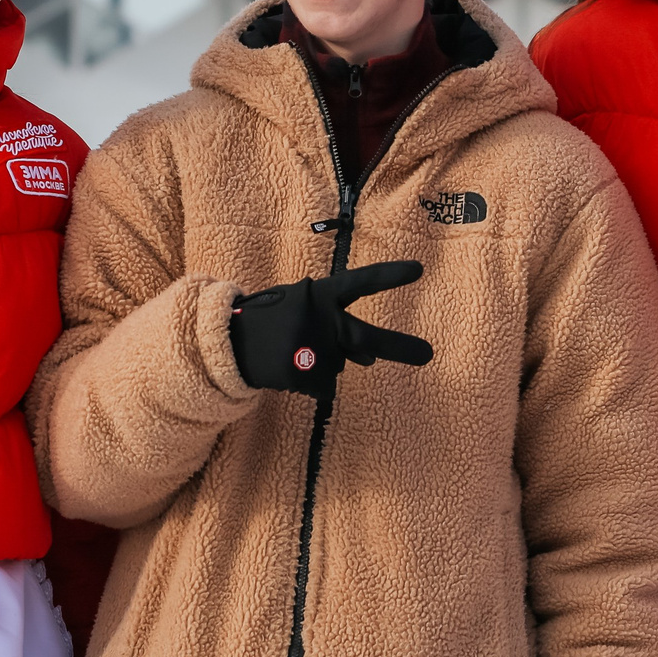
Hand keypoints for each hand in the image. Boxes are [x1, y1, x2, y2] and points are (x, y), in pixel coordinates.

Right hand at [230, 260, 433, 397]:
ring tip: (292, 352)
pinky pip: (322, 387)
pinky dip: (309, 382)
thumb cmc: (272, 320)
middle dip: (400, 347)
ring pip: (337, 367)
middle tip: (429, 354)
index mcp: (319, 294)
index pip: (360, 282)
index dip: (388, 275)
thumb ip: (336, 326)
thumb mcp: (302, 308)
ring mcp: (310, 347)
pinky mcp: (300, 373)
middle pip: (366, 338)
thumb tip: (369, 359)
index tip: (419, 269)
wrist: (227, 342)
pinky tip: (288, 368)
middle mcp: (319, 319)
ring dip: (321, 364)